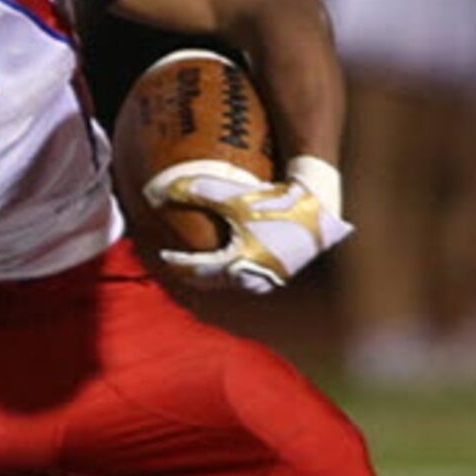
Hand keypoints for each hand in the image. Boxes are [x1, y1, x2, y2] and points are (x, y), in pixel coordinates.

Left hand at [150, 153, 351, 293]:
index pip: (197, 270)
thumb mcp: (232, 196)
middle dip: (192, 274)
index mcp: (237, 265)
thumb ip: (195, 192)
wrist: (319, 207)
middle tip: (177, 264)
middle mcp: (252, 278)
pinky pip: (247, 278)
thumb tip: (157, 192)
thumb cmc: (275, 202)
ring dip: (212, 276)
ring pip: (230, 283)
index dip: (178, 262)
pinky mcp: (281, 273)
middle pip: (212, 282)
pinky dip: (231, 272)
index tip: (164, 254)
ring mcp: (268, 279)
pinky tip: (230, 259)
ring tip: (200, 265)